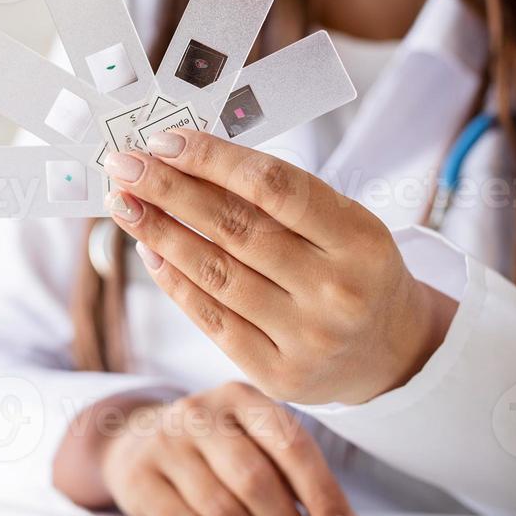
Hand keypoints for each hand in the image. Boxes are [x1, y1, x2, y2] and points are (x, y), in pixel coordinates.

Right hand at [53, 382, 358, 515]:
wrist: (137, 440)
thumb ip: (295, 468)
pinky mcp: (138, 477)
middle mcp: (200, 412)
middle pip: (254, 480)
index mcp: (242, 397)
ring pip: (222, 510)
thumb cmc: (216, 446)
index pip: (291, 444)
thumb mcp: (253, 436)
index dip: (323, 494)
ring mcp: (164, 442)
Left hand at [103, 129, 456, 407]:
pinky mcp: (279, 374)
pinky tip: (150, 251)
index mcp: (359, 239)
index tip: (164, 141)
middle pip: (235, 229)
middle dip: (169, 191)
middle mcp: (336, 290)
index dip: (212, 159)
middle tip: (124, 166)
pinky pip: (212, 320)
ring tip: (124, 204)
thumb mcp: (345, 223)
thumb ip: (280, 197)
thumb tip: (188, 160)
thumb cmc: (354, 270)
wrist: (391, 354)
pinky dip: (174, 282)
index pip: (274, 186)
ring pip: (215, 274)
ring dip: (159, 234)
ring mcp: (308, 338)